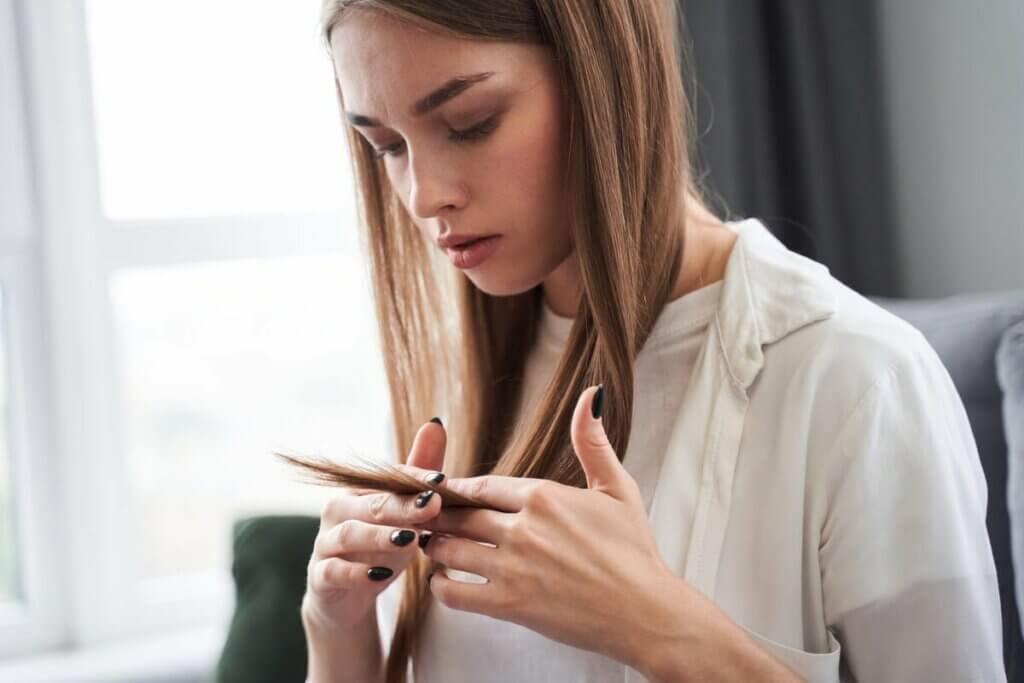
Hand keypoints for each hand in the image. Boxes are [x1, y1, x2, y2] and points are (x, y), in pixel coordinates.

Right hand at [301, 418, 446, 633]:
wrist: (343, 598)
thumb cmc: (378, 549)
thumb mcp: (402, 515)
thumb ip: (416, 477)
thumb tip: (435, 423)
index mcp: (359, 492)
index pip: (388, 479)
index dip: (415, 479)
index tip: (443, 481)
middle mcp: (337, 511)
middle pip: (371, 504)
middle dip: (403, 505)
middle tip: (432, 505)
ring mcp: (325, 544)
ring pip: (349, 535)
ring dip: (380, 537)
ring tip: (410, 540)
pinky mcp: (319, 577)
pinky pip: (334, 572)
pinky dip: (356, 574)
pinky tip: (381, 577)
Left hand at [416, 385, 681, 668]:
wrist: (645, 611)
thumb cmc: (634, 552)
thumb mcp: (617, 488)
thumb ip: (592, 442)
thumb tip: (592, 395)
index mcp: (544, 496)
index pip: (482, 485)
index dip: (456, 489)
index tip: (440, 490)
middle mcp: (523, 527)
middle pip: (459, 515)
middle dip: (438, 516)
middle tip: (424, 517)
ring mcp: (513, 566)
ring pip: (450, 550)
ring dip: (436, 547)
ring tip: (431, 546)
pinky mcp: (509, 604)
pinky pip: (455, 593)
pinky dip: (441, 586)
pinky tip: (444, 581)